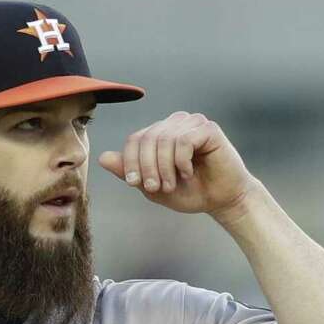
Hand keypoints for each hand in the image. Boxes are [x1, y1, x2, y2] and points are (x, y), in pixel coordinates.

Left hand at [98, 111, 258, 219]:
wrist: (221, 200)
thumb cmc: (189, 193)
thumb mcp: (152, 187)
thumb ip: (129, 172)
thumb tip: (102, 158)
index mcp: (160, 134)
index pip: (135, 139)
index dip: (130, 162)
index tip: (136, 184)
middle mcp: (174, 124)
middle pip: (147, 138)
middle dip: (147, 167)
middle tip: (155, 188)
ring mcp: (191, 123)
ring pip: (164, 139)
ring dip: (164, 168)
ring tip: (173, 184)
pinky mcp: (208, 129)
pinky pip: (184, 141)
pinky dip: (181, 162)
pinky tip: (188, 173)